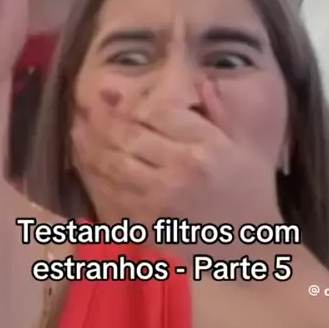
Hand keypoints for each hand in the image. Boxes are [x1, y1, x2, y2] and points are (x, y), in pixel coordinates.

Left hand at [71, 80, 281, 255]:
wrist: (253, 246)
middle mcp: (180, 170)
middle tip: (86, 105)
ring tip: (75, 126)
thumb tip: (200, 81)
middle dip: (103, 118)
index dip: (134, 101)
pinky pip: (111, 194)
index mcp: (205, 146)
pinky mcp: (148, 224)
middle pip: (129, 135)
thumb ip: (221, 111)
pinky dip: (93, 175)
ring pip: (113, 163)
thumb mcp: (247, 144)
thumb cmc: (252, 190)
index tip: (120, 97)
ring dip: (89, 143)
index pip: (157, 112)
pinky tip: (84, 160)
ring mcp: (160, 199)